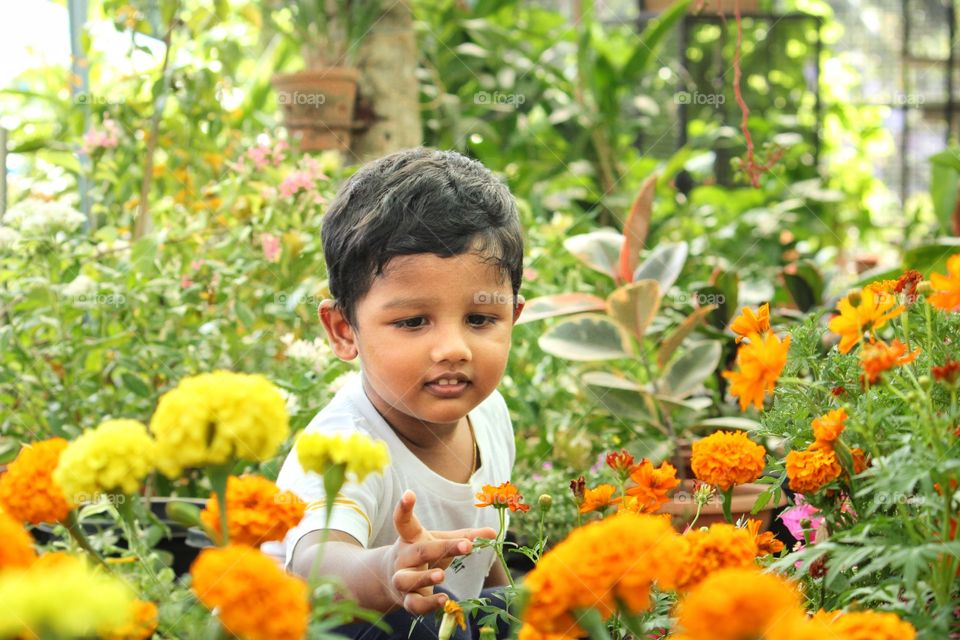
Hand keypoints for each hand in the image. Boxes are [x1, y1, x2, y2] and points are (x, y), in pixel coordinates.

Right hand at [385, 490, 496, 613]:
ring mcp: (402, 579)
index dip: (405, 508)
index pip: (404, 521)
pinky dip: (428, 604)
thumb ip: (465, 537)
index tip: (409, 494)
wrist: (392, 581)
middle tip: (466, 544)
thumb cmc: (424, 555)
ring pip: (407, 579)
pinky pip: (414, 604)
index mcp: (411, 538)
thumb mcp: (441, 542)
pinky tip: (444, 600)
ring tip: (442, 575)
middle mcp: (403, 558)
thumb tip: (493, 532)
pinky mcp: (406, 600)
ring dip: (424, 577)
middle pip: (418, 552)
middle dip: (441, 548)